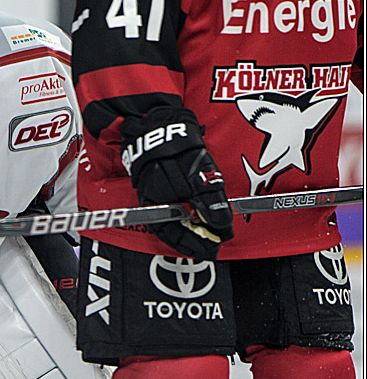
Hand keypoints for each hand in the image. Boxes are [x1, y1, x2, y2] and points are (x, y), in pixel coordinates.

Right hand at [120, 107, 232, 259]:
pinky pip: (179, 210)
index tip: (215, 248)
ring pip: (179, 222)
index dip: (198, 245)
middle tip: (219, 241)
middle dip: (199, 238)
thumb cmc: (175, 153)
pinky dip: (192, 215)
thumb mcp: (197, 178)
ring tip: (215, 230)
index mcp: (158, 209)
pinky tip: (203, 214)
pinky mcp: (167, 190)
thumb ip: (209, 201)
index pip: (177, 237)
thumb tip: (222, 223)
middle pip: (178, 232)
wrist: (162, 130)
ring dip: (197, 227)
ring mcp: (162, 199)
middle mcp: (157, 208)